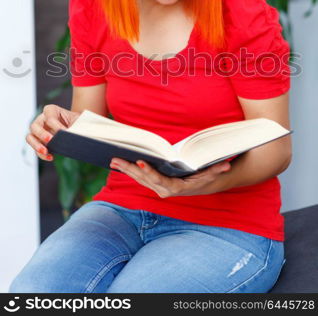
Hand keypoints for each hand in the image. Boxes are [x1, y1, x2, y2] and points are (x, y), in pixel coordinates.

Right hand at [26, 104, 79, 161]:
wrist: (77, 127)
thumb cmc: (77, 121)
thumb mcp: (78, 120)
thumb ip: (76, 125)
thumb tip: (74, 135)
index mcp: (51, 110)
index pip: (49, 116)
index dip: (56, 125)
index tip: (64, 132)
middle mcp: (41, 119)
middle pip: (35, 126)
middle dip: (42, 133)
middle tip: (51, 140)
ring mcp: (38, 131)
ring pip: (30, 137)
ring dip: (36, 145)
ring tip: (45, 151)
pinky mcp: (38, 142)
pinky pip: (35, 149)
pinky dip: (41, 155)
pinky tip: (51, 157)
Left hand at [109, 158, 230, 197]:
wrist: (205, 186)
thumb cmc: (207, 177)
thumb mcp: (212, 173)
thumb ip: (217, 170)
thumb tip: (227, 166)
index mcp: (175, 188)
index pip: (159, 180)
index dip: (149, 172)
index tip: (140, 162)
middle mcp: (164, 190)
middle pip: (144, 179)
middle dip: (129, 169)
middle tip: (116, 159)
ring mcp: (158, 188)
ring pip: (139, 179)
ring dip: (126, 169)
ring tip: (113, 159)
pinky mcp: (154, 184)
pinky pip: (140, 177)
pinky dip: (129, 170)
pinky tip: (119, 163)